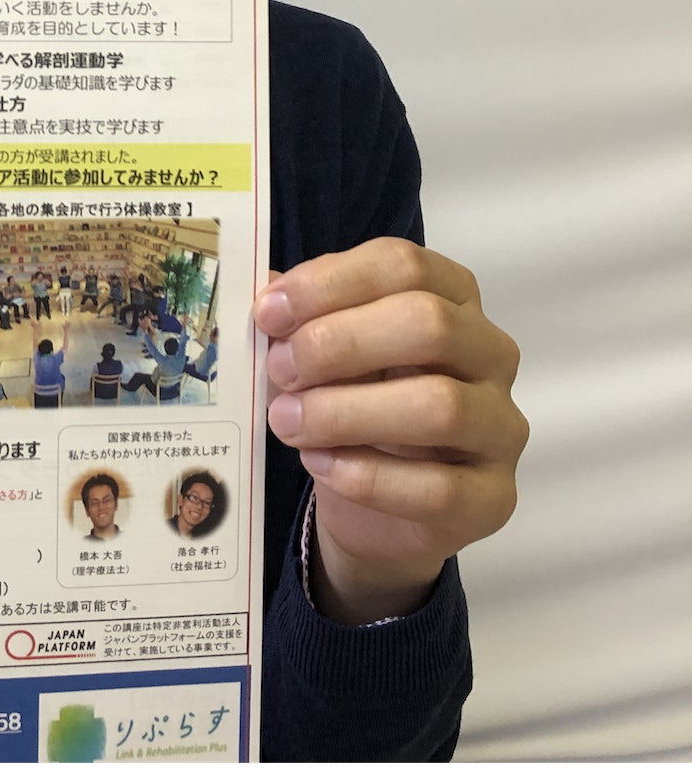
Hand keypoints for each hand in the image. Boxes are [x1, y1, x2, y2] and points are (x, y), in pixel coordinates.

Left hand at [254, 240, 526, 624]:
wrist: (377, 506)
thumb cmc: (354, 404)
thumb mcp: (323, 355)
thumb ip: (302, 322)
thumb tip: (271, 295)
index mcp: (452, 298)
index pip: (404, 265)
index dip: (331, 282)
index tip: (268, 313)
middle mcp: (490, 353)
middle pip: (429, 323)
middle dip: (339, 343)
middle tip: (279, 369)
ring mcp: (501, 426)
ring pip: (441, 406)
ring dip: (347, 413)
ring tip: (287, 422)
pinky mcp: (495, 497)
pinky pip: (440, 488)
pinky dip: (369, 477)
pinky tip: (321, 464)